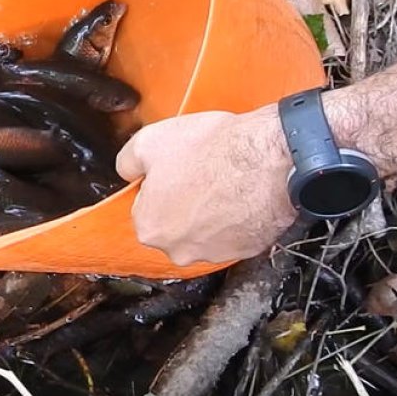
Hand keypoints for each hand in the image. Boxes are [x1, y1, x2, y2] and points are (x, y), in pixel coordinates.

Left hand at [114, 106, 298, 265]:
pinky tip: (241, 194)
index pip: (144, 209)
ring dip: (209, 213)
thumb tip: (127, 171)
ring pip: (203, 232)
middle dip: (182, 203)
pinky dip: (235, 218)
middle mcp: (178, 250)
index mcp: (149, 228)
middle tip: (199, 174)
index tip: (175, 171)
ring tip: (223, 182)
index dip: (159, 186)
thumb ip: (128, 162)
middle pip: (173, 225)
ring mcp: (215, 254)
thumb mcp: (150, 140)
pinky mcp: (247, 251)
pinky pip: (233, 235)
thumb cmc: (212, 150)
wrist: (270, 159)